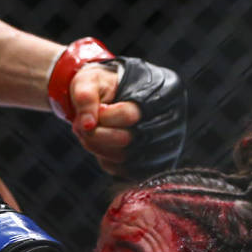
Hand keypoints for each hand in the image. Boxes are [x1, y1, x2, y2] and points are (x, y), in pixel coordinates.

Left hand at [49, 38, 187, 180]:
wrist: (110, 96)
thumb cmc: (100, 86)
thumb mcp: (89, 81)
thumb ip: (85, 98)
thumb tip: (87, 125)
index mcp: (158, 94)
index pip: (129, 115)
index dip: (103, 116)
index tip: (94, 110)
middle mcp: (169, 121)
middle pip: (127, 140)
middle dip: (96, 134)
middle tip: (82, 125)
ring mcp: (164, 144)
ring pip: (124, 157)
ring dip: (97, 148)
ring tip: (90, 132)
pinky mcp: (154, 163)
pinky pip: (123, 170)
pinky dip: (105, 159)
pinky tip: (102, 144)